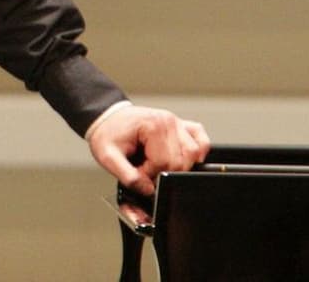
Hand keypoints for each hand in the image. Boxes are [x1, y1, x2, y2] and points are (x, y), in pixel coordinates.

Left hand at [88, 106, 209, 221]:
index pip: (163, 163)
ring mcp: (177, 123)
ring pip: (194, 154)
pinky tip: (182, 159)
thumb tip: (148, 190)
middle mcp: (169, 122)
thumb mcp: (108, 157)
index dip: (149, 175)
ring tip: (157, 164)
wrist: (107, 119)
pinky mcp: (181, 126)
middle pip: (180, 161)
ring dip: (178, 166)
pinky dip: (197, 153)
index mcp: (152, 126)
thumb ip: (127, 176)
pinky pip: (201, 141)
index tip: (137, 172)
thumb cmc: (108, 134)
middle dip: (162, 172)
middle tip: (144, 169)